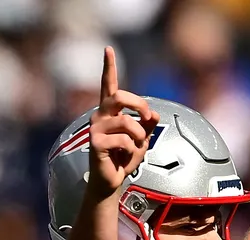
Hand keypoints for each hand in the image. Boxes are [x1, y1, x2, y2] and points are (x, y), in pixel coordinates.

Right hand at [87, 47, 159, 198]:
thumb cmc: (123, 158)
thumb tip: (153, 113)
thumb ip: (148, 124)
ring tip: (135, 148)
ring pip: (127, 123)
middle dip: (140, 106)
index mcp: (110, 111)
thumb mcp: (142, 139)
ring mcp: (96, 128)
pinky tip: (124, 158)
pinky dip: (132, 150)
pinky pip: (124, 141)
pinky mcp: (95, 143)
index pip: (108, 84)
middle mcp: (100, 116)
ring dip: (139, 137)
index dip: (109, 66)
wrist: (111, 181)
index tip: (108, 48)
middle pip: (120, 97)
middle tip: (148, 117)